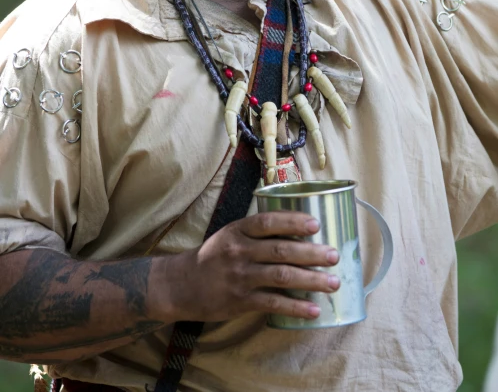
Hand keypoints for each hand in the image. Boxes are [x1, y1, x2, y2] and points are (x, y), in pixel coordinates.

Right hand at [162, 212, 339, 321]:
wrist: (182, 284)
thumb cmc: (214, 256)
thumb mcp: (230, 234)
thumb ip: (258, 232)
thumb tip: (299, 232)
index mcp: (238, 230)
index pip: (268, 222)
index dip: (293, 222)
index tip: (316, 225)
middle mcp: (239, 251)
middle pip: (281, 250)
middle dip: (312, 253)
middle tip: (335, 256)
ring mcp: (240, 277)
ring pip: (281, 276)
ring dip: (311, 280)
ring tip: (333, 283)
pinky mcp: (240, 301)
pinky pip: (273, 303)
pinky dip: (295, 306)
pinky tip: (314, 310)